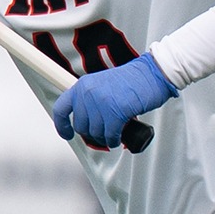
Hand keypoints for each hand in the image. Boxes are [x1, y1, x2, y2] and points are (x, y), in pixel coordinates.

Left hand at [53, 52, 177, 148]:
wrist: (152, 74)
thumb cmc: (133, 80)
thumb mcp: (104, 85)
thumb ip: (92, 100)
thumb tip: (89, 122)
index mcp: (83, 85)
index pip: (61, 108)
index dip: (62, 125)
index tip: (67, 134)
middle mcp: (88, 92)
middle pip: (81, 126)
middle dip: (92, 133)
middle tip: (104, 132)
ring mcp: (101, 102)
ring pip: (95, 133)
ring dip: (105, 137)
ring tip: (114, 133)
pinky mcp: (115, 112)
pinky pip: (109, 135)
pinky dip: (114, 140)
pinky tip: (118, 137)